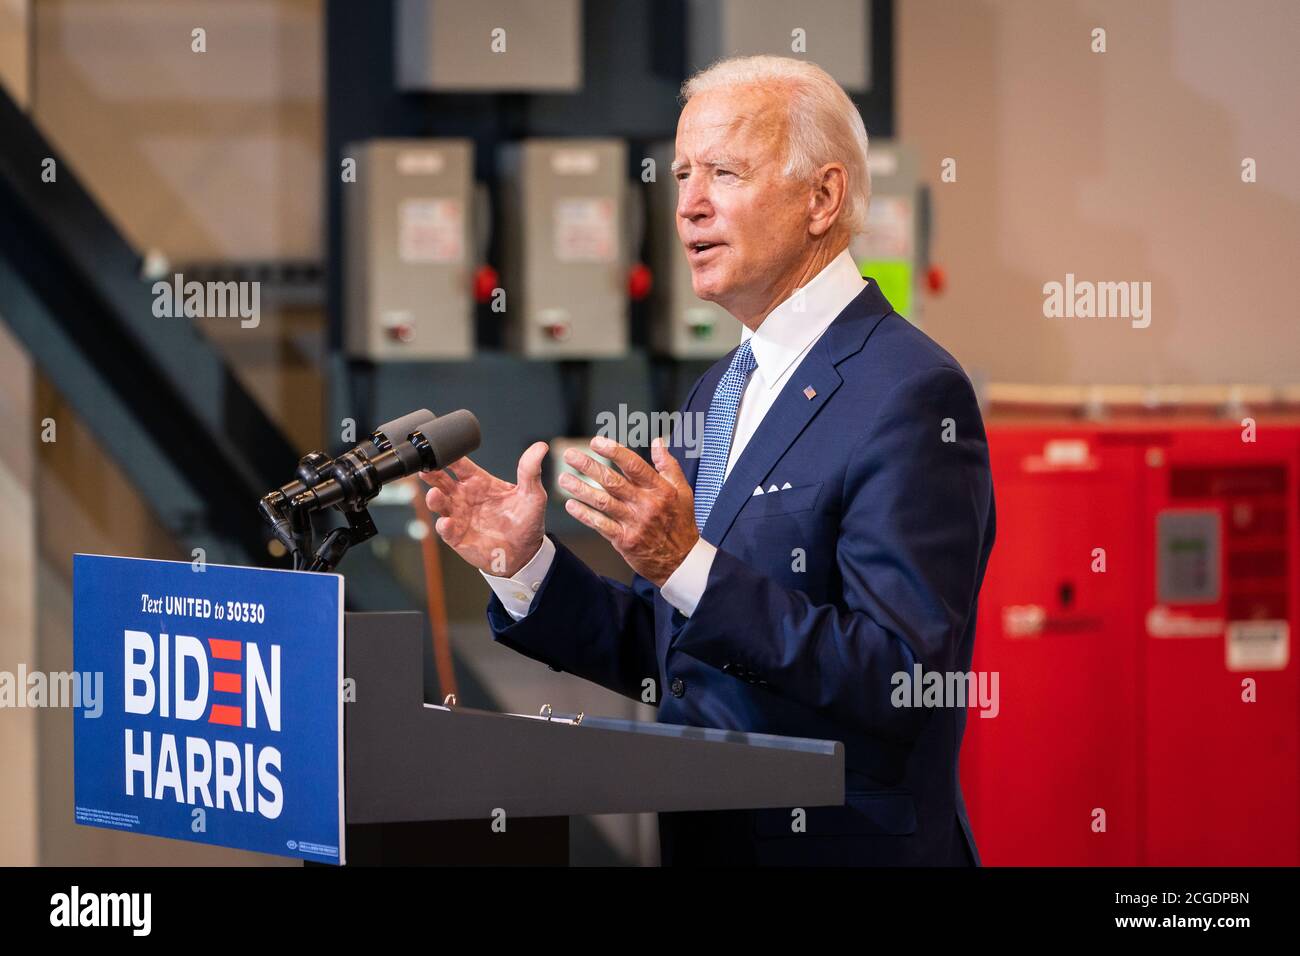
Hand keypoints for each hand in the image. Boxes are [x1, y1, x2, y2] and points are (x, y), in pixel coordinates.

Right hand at [421, 441, 547, 576]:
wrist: (525, 553)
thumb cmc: (526, 521)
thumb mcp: (532, 494)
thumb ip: (530, 471)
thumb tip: (540, 447)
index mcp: (478, 482)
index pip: (459, 464)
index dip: (450, 456)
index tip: (443, 450)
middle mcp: (464, 496)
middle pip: (441, 480)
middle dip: (432, 474)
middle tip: (426, 468)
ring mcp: (458, 516)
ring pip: (439, 504)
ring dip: (434, 498)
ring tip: (435, 495)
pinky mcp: (457, 537)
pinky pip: (446, 530)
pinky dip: (444, 527)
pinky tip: (446, 523)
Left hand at [559, 435, 698, 586]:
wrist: (681, 561)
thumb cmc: (681, 523)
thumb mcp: (683, 490)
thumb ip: (668, 465)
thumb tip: (657, 442)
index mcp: (660, 490)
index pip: (634, 465)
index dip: (613, 452)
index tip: (596, 442)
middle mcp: (646, 505)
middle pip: (613, 481)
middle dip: (589, 466)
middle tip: (570, 455)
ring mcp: (634, 523)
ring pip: (603, 502)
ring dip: (581, 489)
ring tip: (564, 478)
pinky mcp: (624, 540)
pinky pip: (601, 525)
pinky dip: (584, 515)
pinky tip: (571, 505)